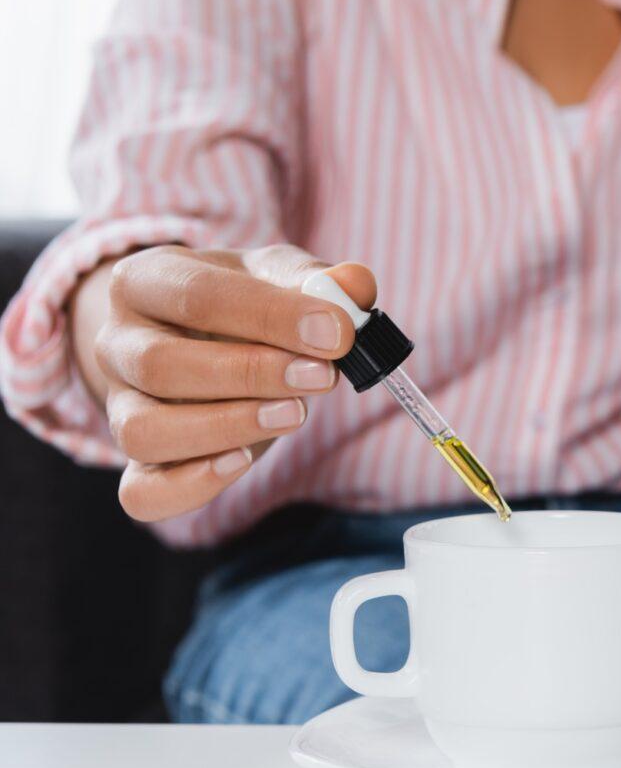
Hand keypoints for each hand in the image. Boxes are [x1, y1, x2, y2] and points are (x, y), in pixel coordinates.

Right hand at [71, 244, 375, 520]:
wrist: (203, 337)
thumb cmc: (243, 303)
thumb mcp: (279, 275)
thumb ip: (321, 280)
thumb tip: (355, 287)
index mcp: (145, 281)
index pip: (198, 295)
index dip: (272, 316)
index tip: (336, 334)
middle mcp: (117, 343)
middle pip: (161, 365)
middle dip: (252, 374)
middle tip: (322, 377)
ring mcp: (120, 406)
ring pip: (143, 432)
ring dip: (226, 428)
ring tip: (294, 414)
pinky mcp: (138, 462)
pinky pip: (142, 492)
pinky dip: (190, 485)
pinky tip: (242, 462)